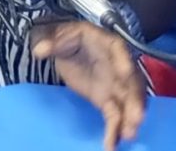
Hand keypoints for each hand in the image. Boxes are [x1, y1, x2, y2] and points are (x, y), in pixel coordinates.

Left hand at [30, 21, 145, 150]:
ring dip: (130, 118)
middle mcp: (117, 64)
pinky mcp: (106, 100)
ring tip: (129, 135)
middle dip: (135, 99)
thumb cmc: (67, 38)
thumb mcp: (57, 35)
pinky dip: (115, 129)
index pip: (118, 49)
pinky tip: (112, 144)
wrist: (65, 50)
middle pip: (131, 81)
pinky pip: (114, 115)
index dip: (124, 60)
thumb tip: (39, 50)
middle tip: (136, 118)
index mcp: (106, 43)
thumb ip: (50, 42)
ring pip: (127, 101)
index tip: (126, 72)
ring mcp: (114, 84)